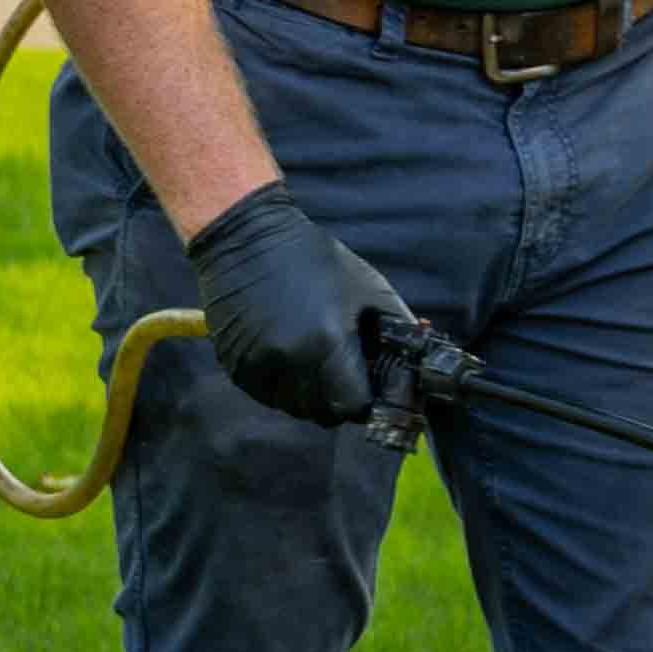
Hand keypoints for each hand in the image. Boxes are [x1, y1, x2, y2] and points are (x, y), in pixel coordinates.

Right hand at [178, 185, 423, 435]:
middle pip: (322, 413)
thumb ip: (396, 327)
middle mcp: (291, 361)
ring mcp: (258, 366)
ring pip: (292, 407)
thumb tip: (417, 360)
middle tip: (340, 373)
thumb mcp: (366, 286)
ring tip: (310, 363)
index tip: (365, 387)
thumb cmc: (312, 258)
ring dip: (307, 395)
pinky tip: (284, 356)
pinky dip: (279, 386)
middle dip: (336, 399)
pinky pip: (266, 395)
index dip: (364, 401)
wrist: (244, 239)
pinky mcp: (235, 366)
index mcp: (328, 342)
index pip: (353, 405)